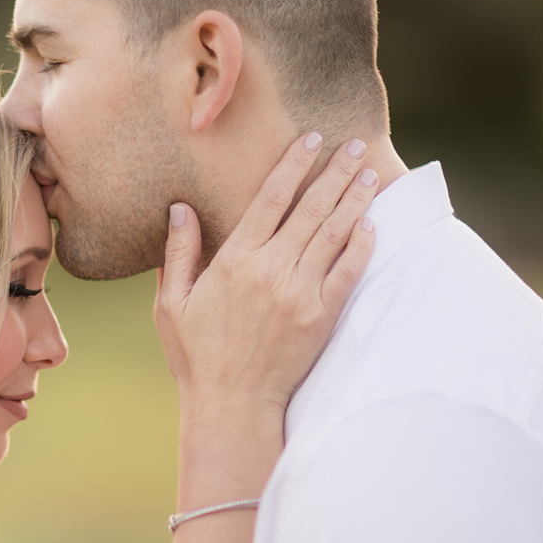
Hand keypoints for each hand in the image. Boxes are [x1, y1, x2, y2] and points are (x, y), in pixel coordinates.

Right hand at [156, 134, 378, 417]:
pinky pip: (349, 272)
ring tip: (369, 175)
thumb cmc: (196, 354)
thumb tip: (179, 208)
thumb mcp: (170, 302)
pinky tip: (371, 225)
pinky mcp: (322, 315)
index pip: (270, 200)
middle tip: (355, 146)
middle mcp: (270, 270)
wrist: (231, 403)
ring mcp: (300, 293)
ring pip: (335, 234)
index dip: (293, 165)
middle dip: (335, 173)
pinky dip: (362, 246)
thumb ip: (178, 253)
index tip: (311, 140)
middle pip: (311, 209)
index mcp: (234, 261)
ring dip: (354, 200)